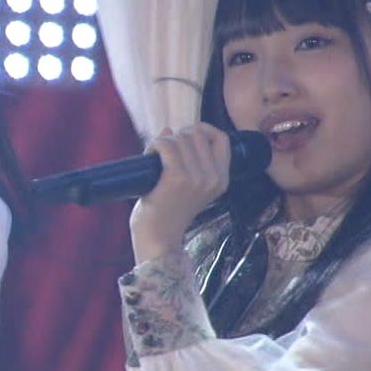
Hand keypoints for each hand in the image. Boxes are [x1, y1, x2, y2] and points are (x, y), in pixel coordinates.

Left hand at [129, 122, 230, 263]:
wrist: (158, 240)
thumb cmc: (167, 214)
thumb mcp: (187, 187)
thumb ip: (186, 159)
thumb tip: (169, 130)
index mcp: (221, 181)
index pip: (222, 139)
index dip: (203, 130)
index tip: (186, 136)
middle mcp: (213, 178)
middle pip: (196, 135)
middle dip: (177, 137)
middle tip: (163, 152)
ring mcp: (196, 178)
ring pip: (179, 139)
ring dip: (162, 142)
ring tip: (153, 157)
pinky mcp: (177, 177)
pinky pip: (166, 145)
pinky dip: (154, 144)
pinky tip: (149, 154)